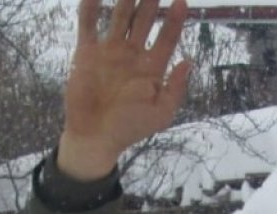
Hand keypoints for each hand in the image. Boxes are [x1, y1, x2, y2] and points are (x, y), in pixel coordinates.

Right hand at [57, 0, 191, 180]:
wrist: (95, 136)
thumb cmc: (130, 127)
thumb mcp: (161, 113)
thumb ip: (176, 88)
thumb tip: (189, 61)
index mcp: (153, 66)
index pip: (168, 37)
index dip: (175, 20)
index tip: (182, 2)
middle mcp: (133, 53)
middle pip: (145, 20)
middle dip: (151, 1)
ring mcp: (110, 50)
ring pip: (120, 17)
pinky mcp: (87, 52)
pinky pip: (88, 26)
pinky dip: (90, 9)